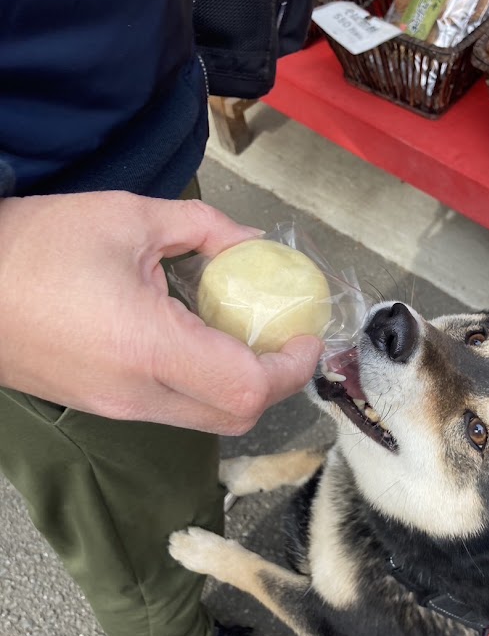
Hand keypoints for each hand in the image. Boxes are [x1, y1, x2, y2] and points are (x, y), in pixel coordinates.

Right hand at [0, 192, 321, 433]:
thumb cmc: (35, 246)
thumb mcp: (128, 218)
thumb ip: (205, 230)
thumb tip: (254, 245)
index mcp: (147, 349)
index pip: (248, 387)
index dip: (292, 367)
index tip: (307, 334)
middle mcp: (136, 395)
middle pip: (235, 416)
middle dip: (275, 382)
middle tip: (283, 336)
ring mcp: (116, 409)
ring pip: (205, 418)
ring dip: (239, 383)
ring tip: (242, 331)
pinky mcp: (100, 407)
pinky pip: (172, 408)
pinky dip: (202, 383)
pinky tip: (195, 338)